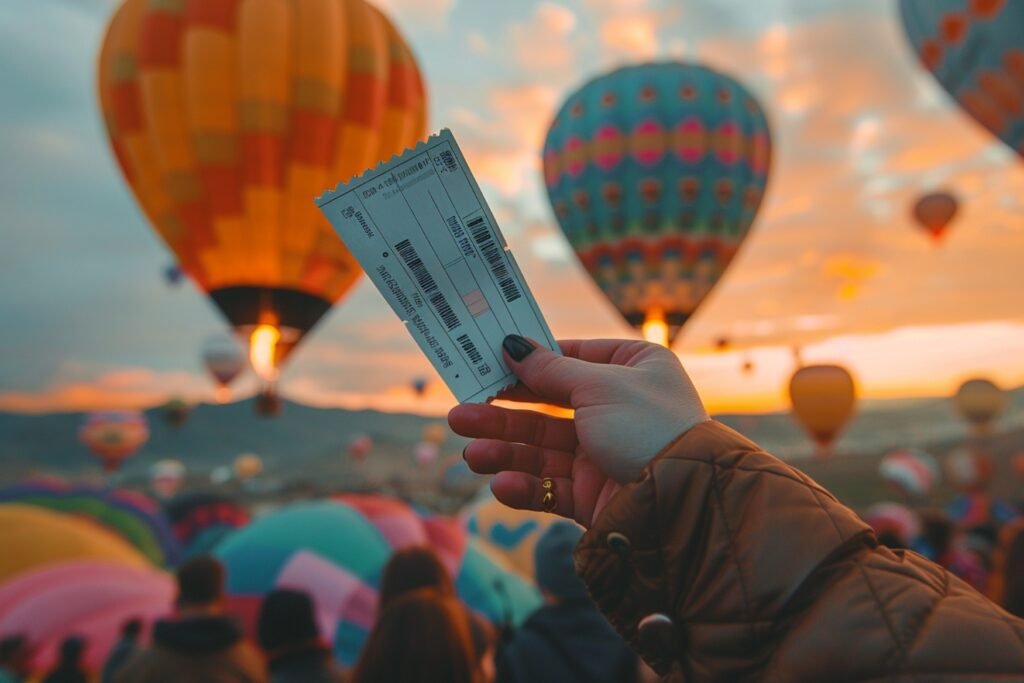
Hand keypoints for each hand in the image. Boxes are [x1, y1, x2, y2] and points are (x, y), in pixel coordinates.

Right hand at [448, 336, 708, 526]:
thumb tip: (512, 343)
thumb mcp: (599, 386)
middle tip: (459, 415)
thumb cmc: (649, 427)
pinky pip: (552, 487)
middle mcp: (618, 409)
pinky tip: (501, 484)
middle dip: (502, 414)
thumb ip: (550, 370)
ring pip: (542, 450)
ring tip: (470, 455)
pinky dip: (525, 487)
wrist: (684, 502)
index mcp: (633, 369)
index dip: (530, 362)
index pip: (572, 359)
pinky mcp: (596, 494)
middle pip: (548, 408)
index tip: (488, 363)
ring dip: (504, 452)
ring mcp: (605, 453)